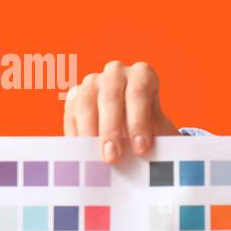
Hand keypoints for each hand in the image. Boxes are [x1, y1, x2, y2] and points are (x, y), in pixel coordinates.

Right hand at [63, 61, 179, 161]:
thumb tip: (151, 159)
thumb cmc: (152, 126)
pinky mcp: (75, 96)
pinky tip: (81, 153)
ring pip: (86, 103)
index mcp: (142, 74)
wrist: (135, 123)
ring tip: (95, 157)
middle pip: (110, 98)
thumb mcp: (160, 129)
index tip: (140, 149)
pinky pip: (71, 113)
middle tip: (113, 158)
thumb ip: (157, 139)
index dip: (138, 121)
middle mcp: (116, 72)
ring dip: (89, 132)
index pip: (139, 92)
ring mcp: (93, 81)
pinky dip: (75, 133)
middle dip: (111, 130)